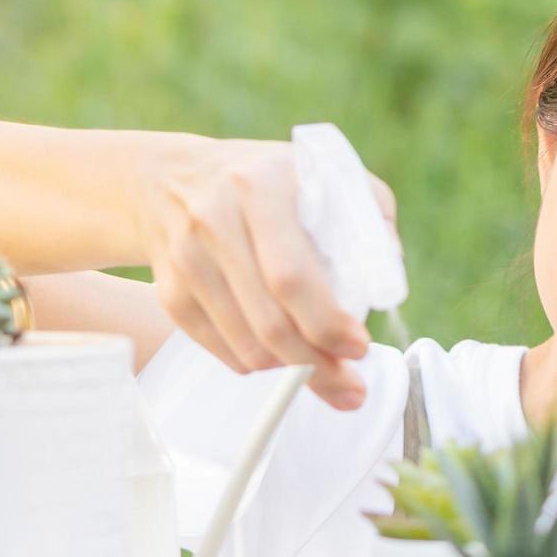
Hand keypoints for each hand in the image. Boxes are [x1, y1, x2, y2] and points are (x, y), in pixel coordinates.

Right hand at [140, 138, 398, 410]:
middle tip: (349, 385)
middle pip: (269, 321)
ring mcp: (187, 258)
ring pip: (245, 345)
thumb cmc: (264, 181)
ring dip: (289, 372)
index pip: (292, 276)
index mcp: (263, 189)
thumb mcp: (321, 172)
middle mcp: (217, 220)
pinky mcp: (169, 290)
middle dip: (317, 366)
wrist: (169, 177)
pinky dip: (254, 363)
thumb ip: (369, 214)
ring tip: (320, 372)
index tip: (358, 347)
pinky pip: (218, 348)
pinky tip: (277, 357)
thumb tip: (386, 281)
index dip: (327, 323)